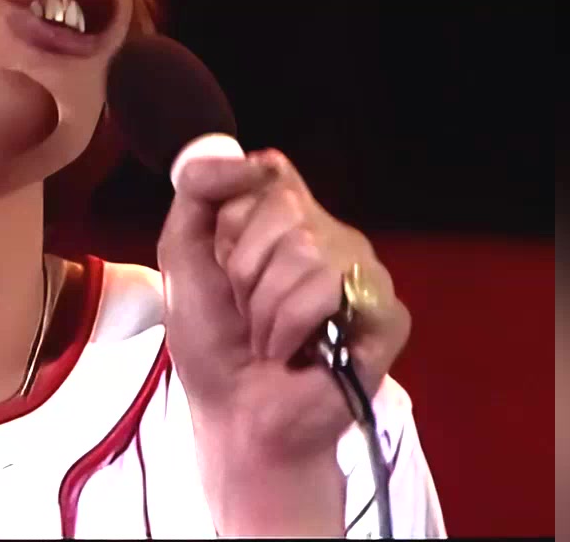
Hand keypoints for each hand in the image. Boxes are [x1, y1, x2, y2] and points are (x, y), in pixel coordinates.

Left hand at [157, 147, 410, 523]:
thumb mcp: (182, 253)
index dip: (237, 215)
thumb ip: (198, 190)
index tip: (223, 257)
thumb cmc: (212, 341)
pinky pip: (333, 292)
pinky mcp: (388, 314)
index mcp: (289, 217)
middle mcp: (331, 236)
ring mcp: (363, 273)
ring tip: (270, 337)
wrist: (234, 413)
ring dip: (265, 307)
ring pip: (306, 251)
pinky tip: (302, 353)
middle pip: (284, 208)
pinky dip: (295, 328)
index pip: (271, 172)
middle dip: (243, 269)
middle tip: (246, 310)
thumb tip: (251, 156)